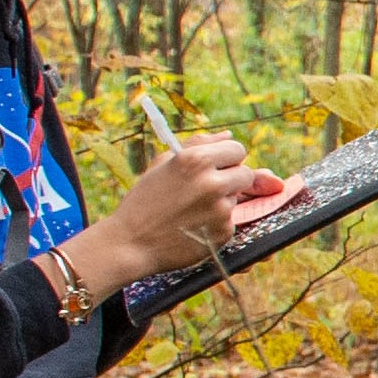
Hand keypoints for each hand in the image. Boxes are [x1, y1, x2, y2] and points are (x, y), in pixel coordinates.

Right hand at [69, 134, 264, 285]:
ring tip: (191, 209)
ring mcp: (220, 209)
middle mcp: (211, 183)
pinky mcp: (224, 232)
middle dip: (232, 179)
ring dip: (222, 201)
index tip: (217, 166)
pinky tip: (194, 226)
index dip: (227, 158)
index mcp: (195, 160)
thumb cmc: (144, 200)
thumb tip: (228, 135)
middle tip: (207, 188)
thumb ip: (198, 145)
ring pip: (237, 198)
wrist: (131, 243)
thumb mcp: (163, 164)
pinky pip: (231, 221)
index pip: (237, 149)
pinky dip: (217, 223)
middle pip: (246, 173)